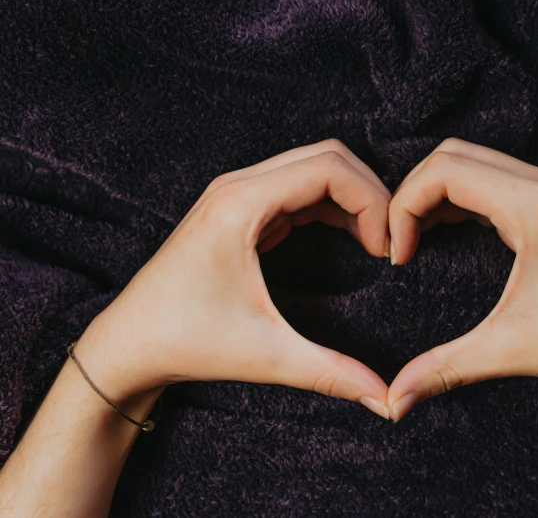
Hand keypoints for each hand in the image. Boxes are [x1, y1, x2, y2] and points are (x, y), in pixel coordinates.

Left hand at [74, 139, 391, 418]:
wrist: (129, 344)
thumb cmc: (184, 342)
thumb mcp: (266, 357)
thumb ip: (332, 373)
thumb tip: (387, 400)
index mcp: (240, 204)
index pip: (328, 168)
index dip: (372, 202)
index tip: (387, 250)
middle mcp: (237, 186)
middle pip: (326, 156)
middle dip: (369, 192)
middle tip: (389, 242)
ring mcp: (236, 194)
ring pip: (313, 167)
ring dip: (352, 197)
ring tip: (375, 242)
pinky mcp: (238, 210)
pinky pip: (297, 189)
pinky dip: (331, 205)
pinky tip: (349, 238)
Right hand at [386, 138, 537, 420]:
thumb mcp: (507, 351)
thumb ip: (442, 369)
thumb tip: (393, 402)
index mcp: (536, 206)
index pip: (443, 171)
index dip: (404, 208)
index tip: (399, 257)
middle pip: (452, 155)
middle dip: (413, 194)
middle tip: (401, 243)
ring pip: (472, 161)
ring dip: (435, 192)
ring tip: (416, 239)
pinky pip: (493, 178)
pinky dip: (460, 197)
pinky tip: (445, 231)